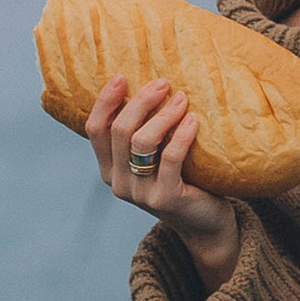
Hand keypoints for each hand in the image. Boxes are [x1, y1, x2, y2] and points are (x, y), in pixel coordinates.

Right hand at [86, 75, 238, 288]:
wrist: (205, 224)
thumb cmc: (182, 180)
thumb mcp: (154, 159)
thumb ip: (144, 134)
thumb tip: (151, 86)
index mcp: (109, 169)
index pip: (94, 130)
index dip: (104, 102)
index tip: (121, 76)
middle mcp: (119, 183)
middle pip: (120, 131)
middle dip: (140, 101)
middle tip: (162, 83)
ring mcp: (140, 194)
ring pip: (142, 142)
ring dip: (162, 115)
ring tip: (181, 98)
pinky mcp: (166, 198)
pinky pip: (170, 158)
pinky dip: (181, 135)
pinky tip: (193, 120)